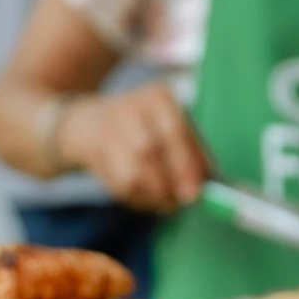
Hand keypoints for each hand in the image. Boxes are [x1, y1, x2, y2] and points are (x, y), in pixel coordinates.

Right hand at [62, 84, 208, 212]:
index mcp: (158, 96)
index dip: (186, 164)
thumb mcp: (170, 127)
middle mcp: (131, 106)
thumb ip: (192, 152)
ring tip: (166, 202)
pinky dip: (138, 199)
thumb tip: (209, 181)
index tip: (196, 191)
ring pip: (132, 173)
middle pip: (149, 151)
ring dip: (154, 195)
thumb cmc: (144, 128)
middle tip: (182, 201)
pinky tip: (146, 198)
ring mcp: (107, 127)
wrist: (88, 123)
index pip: (174, 130)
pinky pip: (119, 185)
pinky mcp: (92, 150)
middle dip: (169, 182)